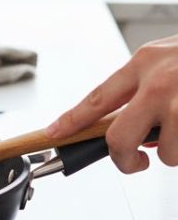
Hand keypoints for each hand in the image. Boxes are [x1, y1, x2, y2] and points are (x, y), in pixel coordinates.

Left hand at [45, 35, 177, 172]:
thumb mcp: (168, 58)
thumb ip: (145, 86)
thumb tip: (127, 125)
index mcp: (145, 63)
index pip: (97, 99)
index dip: (72, 121)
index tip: (53, 134)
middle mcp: (161, 83)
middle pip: (120, 139)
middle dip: (125, 159)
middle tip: (136, 161)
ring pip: (166, 153)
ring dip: (177, 151)